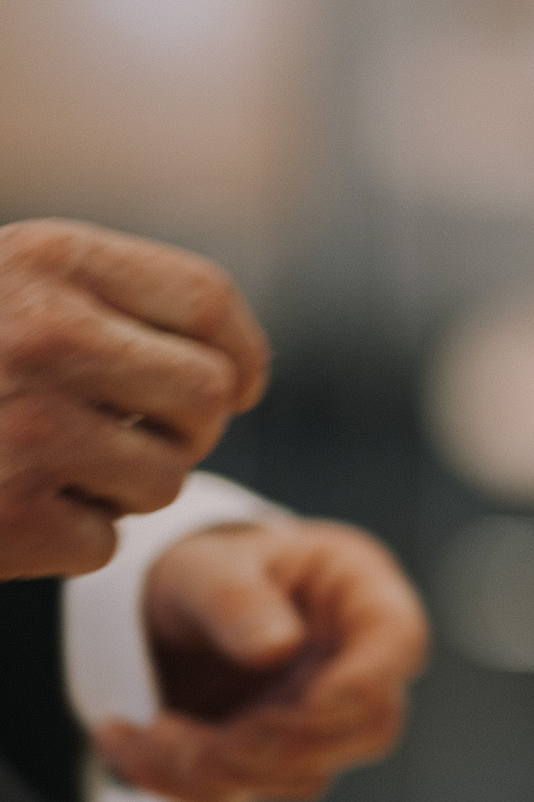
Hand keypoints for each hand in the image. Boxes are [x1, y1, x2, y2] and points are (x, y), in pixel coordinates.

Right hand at [0, 220, 270, 577]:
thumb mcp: (3, 288)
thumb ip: (105, 302)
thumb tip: (242, 372)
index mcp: (47, 259)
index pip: (205, 300)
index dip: (239, 352)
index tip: (241, 383)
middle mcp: (45, 334)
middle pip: (207, 396)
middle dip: (188, 428)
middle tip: (136, 437)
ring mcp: (27, 428)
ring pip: (165, 478)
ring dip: (124, 488)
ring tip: (50, 467)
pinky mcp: (7, 517)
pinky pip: (104, 542)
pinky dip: (66, 541)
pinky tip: (9, 509)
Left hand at [98, 519, 428, 801]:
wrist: (166, 610)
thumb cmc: (208, 571)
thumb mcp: (209, 567)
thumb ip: (238, 600)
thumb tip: (277, 648)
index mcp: (362, 598)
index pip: (399, 644)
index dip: (366, 683)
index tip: (311, 704)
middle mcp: (357, 666)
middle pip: (367, 728)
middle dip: (284, 747)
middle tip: (215, 741)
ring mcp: (323, 720)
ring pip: (306, 773)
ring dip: (223, 770)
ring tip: (148, 732)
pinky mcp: (279, 759)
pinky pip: (250, 790)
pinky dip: (187, 783)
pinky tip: (134, 746)